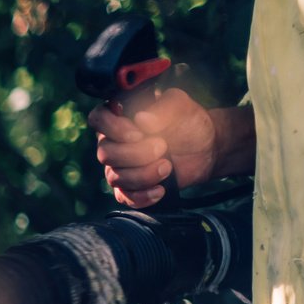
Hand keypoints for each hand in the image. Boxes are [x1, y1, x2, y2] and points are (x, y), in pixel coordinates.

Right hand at [87, 88, 217, 207]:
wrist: (206, 149)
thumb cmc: (188, 123)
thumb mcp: (181, 106)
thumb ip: (164, 107)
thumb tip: (142, 119)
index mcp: (120, 116)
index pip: (97, 119)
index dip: (112, 128)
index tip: (138, 134)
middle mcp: (113, 142)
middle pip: (105, 153)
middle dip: (136, 155)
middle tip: (163, 147)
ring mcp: (119, 166)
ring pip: (114, 177)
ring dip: (144, 175)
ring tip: (168, 166)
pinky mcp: (129, 187)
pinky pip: (123, 197)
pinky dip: (142, 196)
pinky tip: (161, 189)